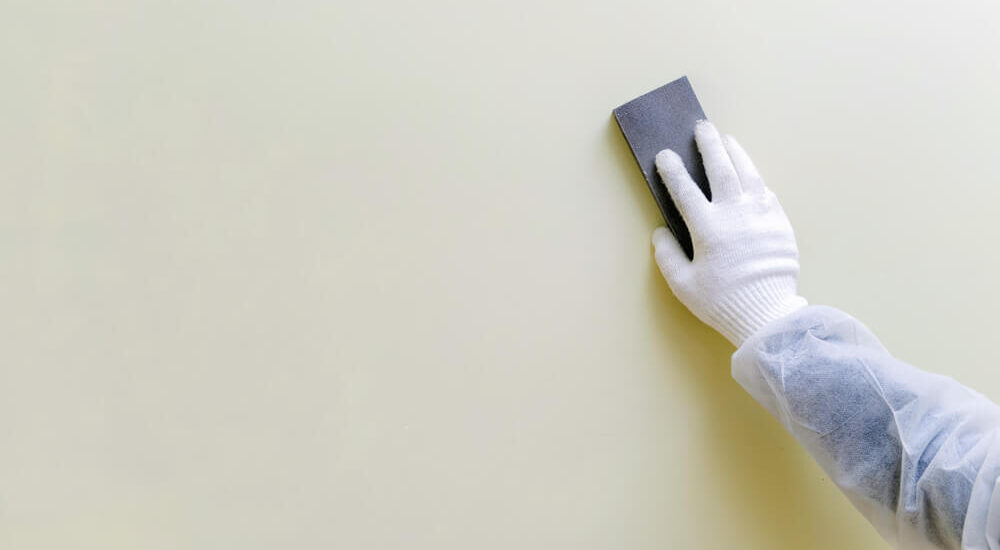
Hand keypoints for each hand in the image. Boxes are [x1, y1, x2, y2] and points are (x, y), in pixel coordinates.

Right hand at [652, 121, 806, 345]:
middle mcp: (735, 214)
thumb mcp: (683, 285)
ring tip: (727, 139)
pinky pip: (767, 191)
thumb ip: (667, 255)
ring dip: (736, 153)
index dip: (672, 170)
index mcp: (708, 228)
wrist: (767, 315)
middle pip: (721, 169)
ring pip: (748, 173)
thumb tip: (660, 233)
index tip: (664, 155)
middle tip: (702, 128)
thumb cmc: (722, 302)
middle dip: (709, 145)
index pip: (684, 190)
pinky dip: (755, 177)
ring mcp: (762, 215)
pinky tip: (749, 173)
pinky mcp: (780, 223)